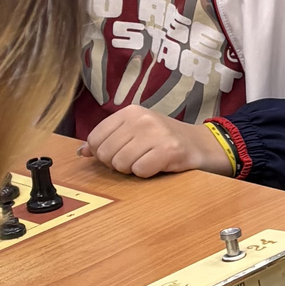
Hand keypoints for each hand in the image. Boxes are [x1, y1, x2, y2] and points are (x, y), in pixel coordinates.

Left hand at [81, 105, 226, 176]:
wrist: (202, 145)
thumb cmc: (165, 140)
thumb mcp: (135, 132)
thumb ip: (109, 139)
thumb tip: (82, 151)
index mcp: (130, 112)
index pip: (95, 138)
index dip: (103, 152)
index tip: (120, 152)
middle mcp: (142, 118)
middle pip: (105, 153)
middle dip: (117, 163)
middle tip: (137, 159)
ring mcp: (156, 133)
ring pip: (120, 164)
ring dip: (132, 169)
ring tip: (147, 161)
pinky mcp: (169, 150)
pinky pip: (140, 171)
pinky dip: (147, 173)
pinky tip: (158, 165)